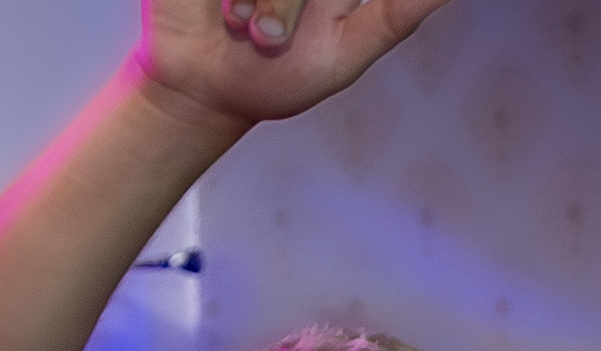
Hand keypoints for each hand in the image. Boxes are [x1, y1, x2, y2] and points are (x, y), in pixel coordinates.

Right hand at [125, 0, 460, 129]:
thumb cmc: (275, 79)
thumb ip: (398, 13)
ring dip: (261, 4)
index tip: (310, 32)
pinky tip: (223, 13)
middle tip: (268, 40)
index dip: (325, 2)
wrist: (201, 91)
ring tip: (243, 29)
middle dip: (285, 7)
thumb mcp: (347, 53)